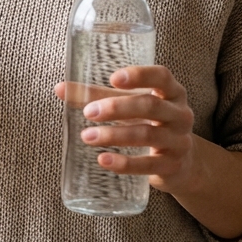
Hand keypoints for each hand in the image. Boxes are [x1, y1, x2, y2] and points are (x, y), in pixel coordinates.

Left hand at [53, 66, 197, 194]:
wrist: (181, 164)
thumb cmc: (149, 124)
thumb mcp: (130, 107)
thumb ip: (98, 97)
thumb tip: (59, 88)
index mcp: (172, 92)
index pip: (162, 77)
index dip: (140, 75)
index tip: (113, 78)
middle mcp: (180, 114)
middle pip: (150, 105)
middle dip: (117, 108)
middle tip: (88, 112)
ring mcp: (179, 141)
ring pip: (147, 135)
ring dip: (115, 135)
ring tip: (87, 136)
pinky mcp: (173, 166)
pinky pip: (149, 165)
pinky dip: (125, 163)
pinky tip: (104, 160)